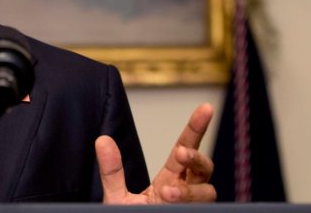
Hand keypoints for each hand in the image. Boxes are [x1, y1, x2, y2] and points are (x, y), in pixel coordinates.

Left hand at [95, 103, 216, 203]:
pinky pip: (204, 210)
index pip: (186, 149)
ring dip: (190, 191)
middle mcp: (185, 192)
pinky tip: (173, 203)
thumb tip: (102, 139)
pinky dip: (189, 205)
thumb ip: (112, 171)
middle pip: (205, 169)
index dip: (196, 128)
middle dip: (197, 159)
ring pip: (208, 193)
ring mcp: (192, 208)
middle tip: (179, 154)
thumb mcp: (116, 198)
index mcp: (170, 180)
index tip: (205, 107)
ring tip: (167, 192)